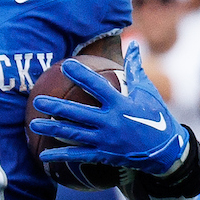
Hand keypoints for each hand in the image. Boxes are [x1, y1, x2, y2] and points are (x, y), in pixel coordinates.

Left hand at [31, 44, 188, 174]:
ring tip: (33, 125)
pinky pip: (78, 155)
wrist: (165, 150)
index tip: (65, 65)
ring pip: (74, 134)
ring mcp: (106, 140)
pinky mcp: (103, 155)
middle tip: (37, 101)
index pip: (97, 86)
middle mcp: (111, 122)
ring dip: (52, 130)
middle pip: (78, 113)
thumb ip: (135, 69)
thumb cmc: (156, 116)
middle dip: (56, 108)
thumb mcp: (148, 92)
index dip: (81, 75)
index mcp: (121, 104)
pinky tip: (43, 155)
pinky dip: (60, 155)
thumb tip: (133, 45)